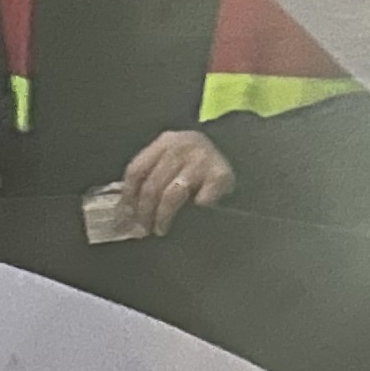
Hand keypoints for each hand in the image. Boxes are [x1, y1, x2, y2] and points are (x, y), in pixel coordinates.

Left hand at [120, 130, 235, 235]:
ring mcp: (202, 159)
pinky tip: (192, 216)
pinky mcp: (220, 174)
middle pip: (152, 185)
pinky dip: (195, 211)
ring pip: (171, 195)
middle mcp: (182, 146)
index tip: (125, 215)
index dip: (128, 196)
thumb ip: (155, 173)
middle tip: (143, 228)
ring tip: (161, 229)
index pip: (137, 169)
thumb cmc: (200, 162)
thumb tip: (128, 207)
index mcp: (166, 141)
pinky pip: (201, 199)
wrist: (243, 148)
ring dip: (163, 216)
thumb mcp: (174, 158)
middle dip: (144, 212)